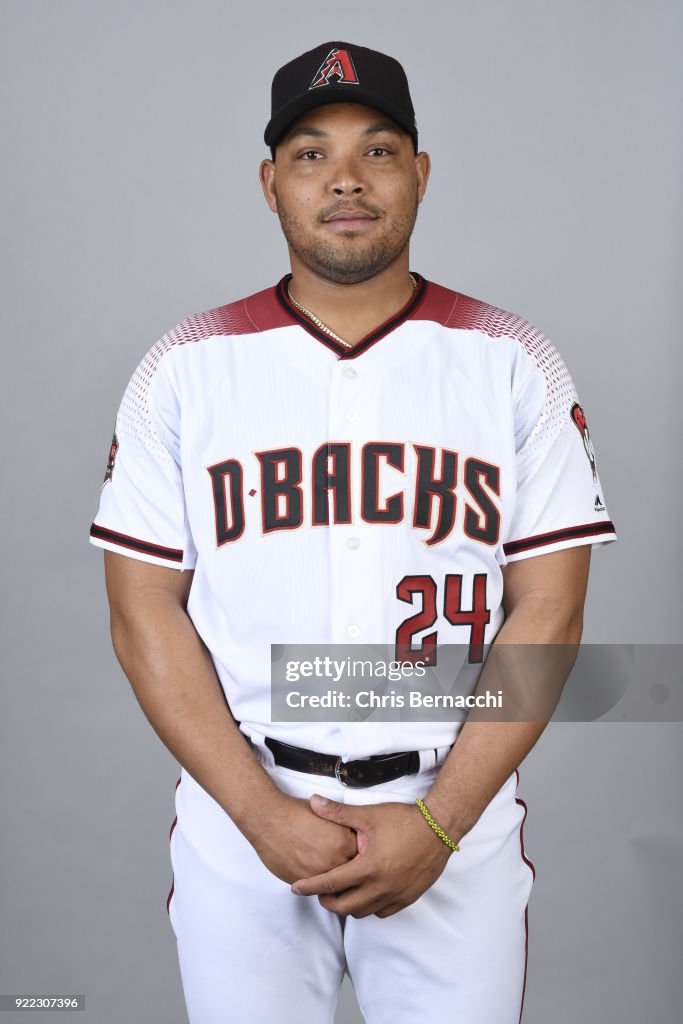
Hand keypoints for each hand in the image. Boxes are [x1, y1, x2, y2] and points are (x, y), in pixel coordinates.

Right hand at [246, 791, 357, 884]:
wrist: (268, 818)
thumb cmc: (297, 812)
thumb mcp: (328, 815)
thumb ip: (345, 829)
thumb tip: (357, 840)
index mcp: (344, 843)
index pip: (362, 856)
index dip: (359, 854)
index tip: (358, 853)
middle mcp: (333, 862)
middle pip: (350, 873)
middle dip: (348, 869)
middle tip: (345, 865)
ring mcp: (317, 874)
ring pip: (333, 884)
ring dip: (332, 877)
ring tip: (327, 867)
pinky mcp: (301, 882)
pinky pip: (314, 887)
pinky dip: (315, 881)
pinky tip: (312, 868)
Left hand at [290, 796, 455, 917]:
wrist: (439, 828)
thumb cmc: (403, 820)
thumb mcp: (369, 814)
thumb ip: (338, 812)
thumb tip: (313, 801)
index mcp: (368, 868)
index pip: (331, 883)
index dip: (310, 887)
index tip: (296, 887)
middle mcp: (381, 887)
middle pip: (344, 907)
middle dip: (327, 901)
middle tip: (319, 890)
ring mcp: (395, 895)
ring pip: (363, 912)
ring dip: (348, 905)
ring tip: (341, 891)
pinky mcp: (408, 898)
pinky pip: (383, 912)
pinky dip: (370, 907)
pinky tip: (366, 894)